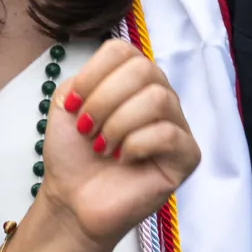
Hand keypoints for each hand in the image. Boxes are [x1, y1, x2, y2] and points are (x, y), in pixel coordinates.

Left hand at [32, 39, 201, 251]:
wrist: (72, 200)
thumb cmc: (73, 155)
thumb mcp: (65, 104)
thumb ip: (84, 78)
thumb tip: (104, 75)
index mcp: (130, 81)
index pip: (123, 50)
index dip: (93, 74)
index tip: (72, 104)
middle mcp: (157, 96)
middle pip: (143, 69)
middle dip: (104, 100)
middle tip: (86, 128)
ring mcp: (176, 125)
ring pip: (158, 99)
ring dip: (119, 123)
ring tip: (102, 146)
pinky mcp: (186, 156)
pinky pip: (170, 134)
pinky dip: (136, 145)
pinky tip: (123, 158)